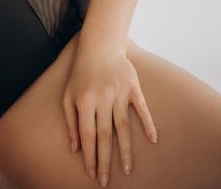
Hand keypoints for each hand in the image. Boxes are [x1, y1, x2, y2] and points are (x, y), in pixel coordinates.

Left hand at [62, 44, 158, 184]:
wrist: (99, 46)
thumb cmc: (81, 73)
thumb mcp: (68, 94)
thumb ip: (70, 122)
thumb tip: (75, 149)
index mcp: (84, 100)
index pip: (88, 135)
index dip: (90, 156)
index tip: (92, 174)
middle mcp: (102, 98)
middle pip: (105, 135)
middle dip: (105, 161)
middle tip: (106, 181)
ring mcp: (118, 92)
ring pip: (123, 127)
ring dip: (126, 150)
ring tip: (127, 169)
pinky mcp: (133, 86)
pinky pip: (141, 108)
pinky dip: (148, 124)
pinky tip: (152, 140)